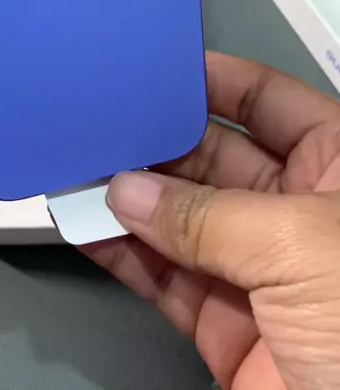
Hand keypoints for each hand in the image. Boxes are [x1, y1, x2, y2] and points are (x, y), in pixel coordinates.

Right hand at [86, 53, 339, 389]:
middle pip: (214, 158)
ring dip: (129, 198)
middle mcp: (299, 212)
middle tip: (105, 126)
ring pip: (181, 218)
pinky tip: (89, 226)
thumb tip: (134, 191)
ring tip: (81, 172)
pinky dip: (123, 253)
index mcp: (339, 169)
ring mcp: (260, 270)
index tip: (161, 69)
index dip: (216, 81)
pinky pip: (166, 277)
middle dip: (158, 143)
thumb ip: (210, 216)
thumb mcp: (301, 245)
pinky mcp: (228, 326)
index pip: (269, 102)